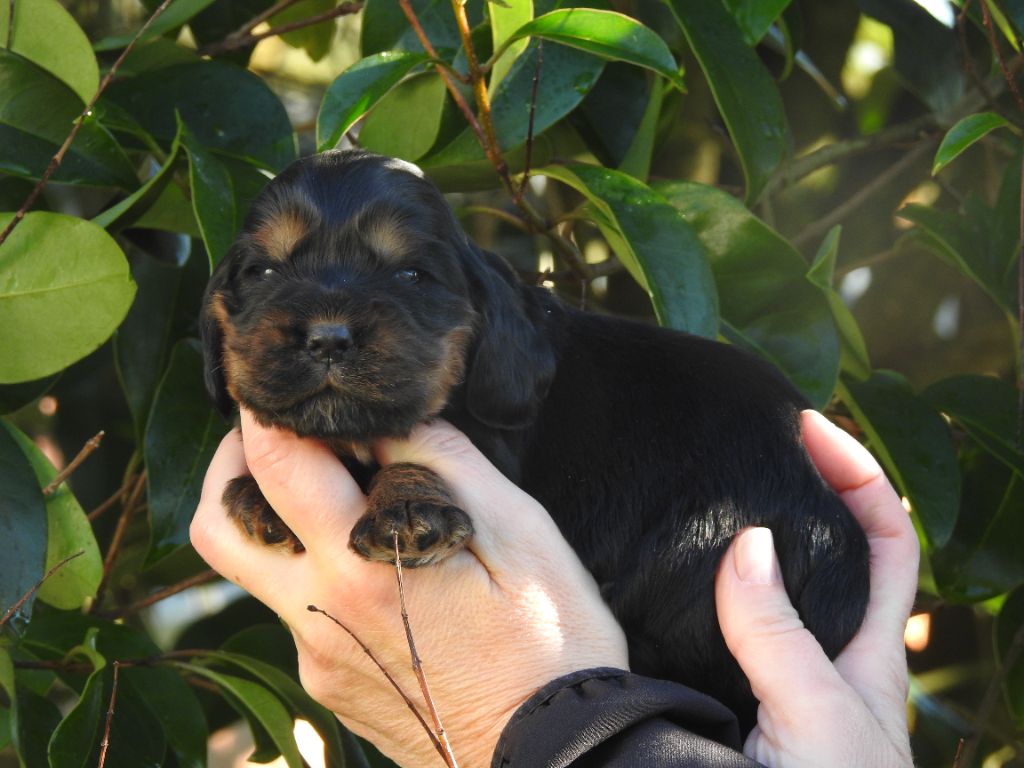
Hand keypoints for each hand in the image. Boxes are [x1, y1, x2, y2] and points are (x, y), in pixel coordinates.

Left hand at [190, 411, 628, 767]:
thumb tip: (390, 425)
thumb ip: (446, 465)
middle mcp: (319, 616)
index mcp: (363, 568)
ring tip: (330, 488)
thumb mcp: (520, 533)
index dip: (268, 413)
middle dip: (233, 462)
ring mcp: (318, 657)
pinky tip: (373, 558)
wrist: (553, 756)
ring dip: (269, 516)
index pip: (274, 466)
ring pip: (250, 570)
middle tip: (280, 432)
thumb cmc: (552, 644)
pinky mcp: (330, 682)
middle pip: (216, 525)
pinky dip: (313, 565)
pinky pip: (294, 609)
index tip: (288, 389)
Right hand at [715, 410, 917, 766]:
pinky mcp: (732, 701)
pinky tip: (667, 576)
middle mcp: (828, 661)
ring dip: (753, 539)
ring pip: (776, 592)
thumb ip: (780, 637)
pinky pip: (723, 631)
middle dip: (809, 489)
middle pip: (835, 554)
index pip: (885, 542)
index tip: (809, 427)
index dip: (860, 475)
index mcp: (865, 658)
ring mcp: (782, 682)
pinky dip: (704, 592)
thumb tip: (751, 542)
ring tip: (708, 493)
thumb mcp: (816, 723)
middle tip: (754, 444)